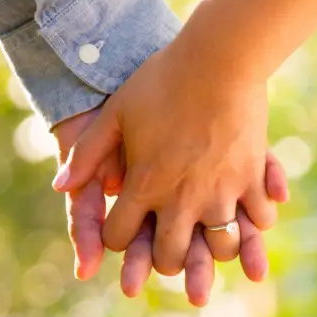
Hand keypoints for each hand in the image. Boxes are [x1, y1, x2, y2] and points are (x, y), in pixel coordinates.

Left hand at [53, 29, 280, 276]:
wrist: (218, 57)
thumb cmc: (162, 80)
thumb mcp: (116, 112)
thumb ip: (87, 153)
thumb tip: (59, 186)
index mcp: (144, 184)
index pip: (120, 237)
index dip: (117, 237)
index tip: (124, 227)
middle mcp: (181, 198)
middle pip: (170, 256)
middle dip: (163, 258)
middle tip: (166, 247)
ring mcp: (220, 191)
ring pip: (218, 249)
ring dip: (212, 249)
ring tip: (209, 238)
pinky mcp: (252, 179)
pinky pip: (257, 220)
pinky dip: (253, 224)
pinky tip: (248, 216)